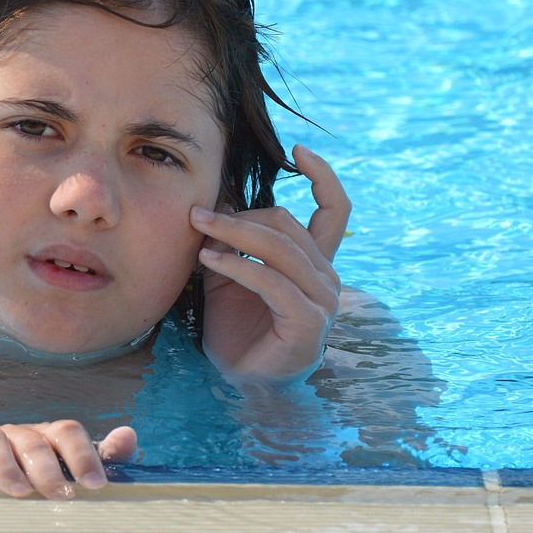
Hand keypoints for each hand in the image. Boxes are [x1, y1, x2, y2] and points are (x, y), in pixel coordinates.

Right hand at [0, 420, 137, 498]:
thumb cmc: (34, 480)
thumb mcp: (70, 471)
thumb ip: (102, 456)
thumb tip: (128, 435)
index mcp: (45, 437)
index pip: (67, 431)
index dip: (83, 455)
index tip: (95, 485)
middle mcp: (15, 433)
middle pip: (32, 439)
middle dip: (48, 468)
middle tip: (61, 496)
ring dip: (6, 465)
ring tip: (18, 492)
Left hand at [191, 145, 349, 378]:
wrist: (242, 382)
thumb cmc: (238, 328)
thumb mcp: (228, 274)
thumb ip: (229, 240)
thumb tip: (217, 198)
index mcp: (315, 263)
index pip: (336, 210)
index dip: (323, 176)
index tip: (298, 149)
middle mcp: (326, 278)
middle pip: (287, 224)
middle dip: (239, 214)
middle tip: (197, 212)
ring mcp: (322, 302)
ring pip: (280, 247)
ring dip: (233, 233)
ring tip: (198, 227)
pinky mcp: (307, 323)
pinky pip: (272, 282)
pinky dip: (238, 266)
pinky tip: (208, 260)